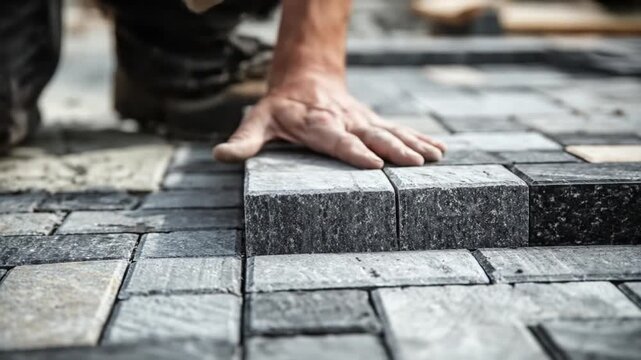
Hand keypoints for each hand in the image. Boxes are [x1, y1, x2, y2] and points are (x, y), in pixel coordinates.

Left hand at [213, 71, 445, 168]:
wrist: (305, 79)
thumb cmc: (280, 108)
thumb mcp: (258, 121)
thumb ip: (245, 141)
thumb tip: (221, 157)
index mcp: (315, 123)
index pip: (335, 139)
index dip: (353, 151)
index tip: (373, 163)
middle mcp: (343, 121)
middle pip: (369, 135)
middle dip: (393, 149)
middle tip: (414, 163)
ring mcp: (361, 121)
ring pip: (389, 131)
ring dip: (411, 144)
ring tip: (433, 157)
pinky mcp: (372, 122)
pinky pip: (398, 129)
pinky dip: (419, 138)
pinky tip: (439, 150)